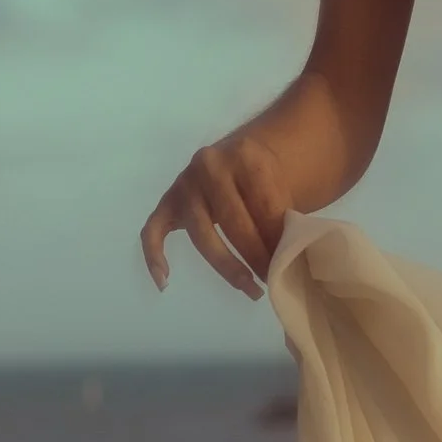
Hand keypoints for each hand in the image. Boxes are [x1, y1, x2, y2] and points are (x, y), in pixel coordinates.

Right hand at [141, 123, 291, 300]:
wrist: (240, 154)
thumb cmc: (266, 177)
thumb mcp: (282, 183)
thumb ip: (284, 213)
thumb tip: (289, 260)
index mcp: (245, 156)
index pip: (264, 205)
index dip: (277, 238)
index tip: (289, 263)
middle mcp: (210, 165)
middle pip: (233, 221)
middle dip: (256, 256)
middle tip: (272, 281)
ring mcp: (185, 183)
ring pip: (200, 233)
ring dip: (226, 266)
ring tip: (249, 287)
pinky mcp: (168, 201)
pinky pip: (153, 230)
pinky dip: (154, 256)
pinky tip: (164, 281)